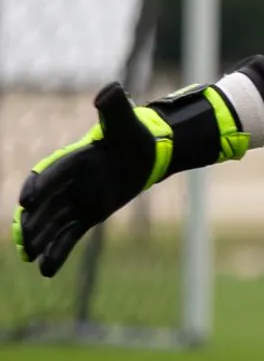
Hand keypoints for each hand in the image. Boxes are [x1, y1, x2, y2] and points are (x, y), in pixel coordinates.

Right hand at [14, 84, 168, 276]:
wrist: (144, 151)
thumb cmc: (132, 133)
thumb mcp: (125, 119)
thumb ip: (114, 107)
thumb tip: (108, 90)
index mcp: (74, 159)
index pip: (51, 173)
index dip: (39, 186)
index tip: (27, 201)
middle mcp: (69, 182)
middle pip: (44, 204)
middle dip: (31, 220)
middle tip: (22, 238)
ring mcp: (76, 200)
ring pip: (52, 223)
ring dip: (40, 239)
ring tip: (29, 255)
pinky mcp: (87, 215)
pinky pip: (68, 236)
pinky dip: (57, 252)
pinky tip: (46, 270)